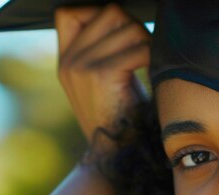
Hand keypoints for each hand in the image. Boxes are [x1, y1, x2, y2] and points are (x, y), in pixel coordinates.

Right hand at [55, 4, 149, 152]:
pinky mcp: (100, 75)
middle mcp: (68, 61)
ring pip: (127, 26)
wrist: (119, 156)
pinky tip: (152, 73)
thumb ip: (103, 52)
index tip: (121, 36)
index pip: (69, 13)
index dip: (99, 14)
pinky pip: (139, 48)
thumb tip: (127, 21)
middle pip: (109, 12)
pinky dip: (153, 58)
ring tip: (149, 65)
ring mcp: (81, 67)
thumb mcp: (104, 82)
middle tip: (145, 51)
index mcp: (65, 61)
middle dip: (135, 27)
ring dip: (147, 42)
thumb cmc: (122, 119)